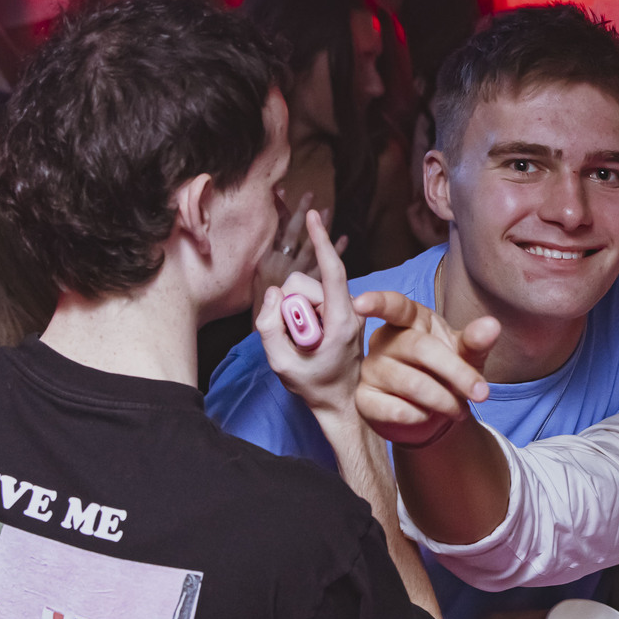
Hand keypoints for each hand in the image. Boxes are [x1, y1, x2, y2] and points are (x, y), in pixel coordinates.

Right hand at [257, 210, 364, 415]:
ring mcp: (346, 310)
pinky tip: (308, 336)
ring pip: (304, 291)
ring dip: (295, 314)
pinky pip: (311, 299)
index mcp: (342, 320)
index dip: (321, 242)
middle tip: (295, 340)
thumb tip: (274, 294)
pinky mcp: (340, 311)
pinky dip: (301, 315)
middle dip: (289, 306)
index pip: (333, 271)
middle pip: (305, 284)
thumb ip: (269, 326)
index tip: (313, 217)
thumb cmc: (314, 385)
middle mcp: (349, 309)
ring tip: (304, 342)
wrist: (341, 401)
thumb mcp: (281, 363)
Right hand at [351, 290, 497, 445]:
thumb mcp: (467, 355)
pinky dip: (420, 416)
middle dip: (458, 373)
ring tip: (459, 410)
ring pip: (410, 383)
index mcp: (410, 320)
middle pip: (419, 348)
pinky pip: (394, 409)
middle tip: (482, 394)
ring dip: (444, 400)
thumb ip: (476, 341)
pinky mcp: (365, 399)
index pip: (394, 306)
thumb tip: (492, 325)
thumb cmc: (448, 373)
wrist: (435, 414)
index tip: (361, 303)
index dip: (377, 302)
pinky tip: (426, 416)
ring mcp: (371, 368)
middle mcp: (384, 339)